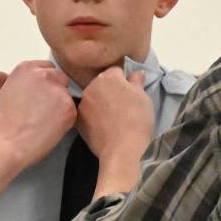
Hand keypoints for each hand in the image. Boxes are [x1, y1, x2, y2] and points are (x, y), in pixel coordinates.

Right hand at [0, 60, 75, 169]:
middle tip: (44, 112)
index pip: (47, 68)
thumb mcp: (9, 91)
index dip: (46, 84)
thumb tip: (40, 88)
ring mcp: (58, 89)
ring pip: (67, 97)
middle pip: (60, 79)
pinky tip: (49, 129)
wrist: (7, 144)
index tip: (41, 96)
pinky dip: (65, 122)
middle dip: (56, 93)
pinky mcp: (68, 106)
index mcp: (26, 68)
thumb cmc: (4, 125)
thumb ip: (27, 83)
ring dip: (61, 108)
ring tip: (43, 123)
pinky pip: (72, 112)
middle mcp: (44, 74)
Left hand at [77, 66, 153, 194]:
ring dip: (99, 102)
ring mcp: (83, 103)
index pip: (116, 71)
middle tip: (121, 105)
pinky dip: (93, 116)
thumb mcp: (143, 97)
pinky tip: (102, 126)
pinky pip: (87, 113)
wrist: (122, 149)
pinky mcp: (78, 120)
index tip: (129, 93)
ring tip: (111, 117)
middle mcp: (92, 86)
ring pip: (92, 98)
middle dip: (109, 90)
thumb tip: (137, 72)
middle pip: (101, 83)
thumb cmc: (137, 119)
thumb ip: (137, 81)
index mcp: (109, 76)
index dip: (124, 81)